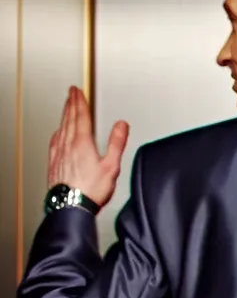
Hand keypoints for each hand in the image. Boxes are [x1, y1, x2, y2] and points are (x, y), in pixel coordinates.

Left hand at [48, 86, 129, 208]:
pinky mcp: (54, 162)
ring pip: (61, 127)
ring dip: (64, 115)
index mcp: (82, 143)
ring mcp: (59, 153)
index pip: (81, 116)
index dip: (80, 102)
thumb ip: (117, 143)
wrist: (71, 206)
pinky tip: (58, 132)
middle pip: (69, 118)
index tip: (78, 91)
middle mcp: (68, 144)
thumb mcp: (111, 166)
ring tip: (66, 107)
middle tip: (71, 93)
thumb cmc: (91, 190)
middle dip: (71, 104)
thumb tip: (122, 125)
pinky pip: (54, 141)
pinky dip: (58, 131)